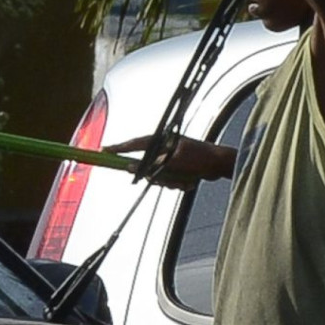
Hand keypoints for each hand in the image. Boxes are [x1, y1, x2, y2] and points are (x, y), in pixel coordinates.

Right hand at [105, 135, 234, 189]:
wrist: (221, 164)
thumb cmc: (199, 158)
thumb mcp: (172, 162)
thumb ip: (149, 165)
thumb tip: (130, 167)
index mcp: (160, 141)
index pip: (133, 144)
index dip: (117, 148)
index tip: (103, 151)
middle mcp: (162, 149)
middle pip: (145, 167)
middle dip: (158, 178)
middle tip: (171, 179)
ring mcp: (169, 159)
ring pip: (157, 177)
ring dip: (170, 182)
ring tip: (186, 180)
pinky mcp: (176, 168)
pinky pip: (168, 181)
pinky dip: (178, 183)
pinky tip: (190, 181)